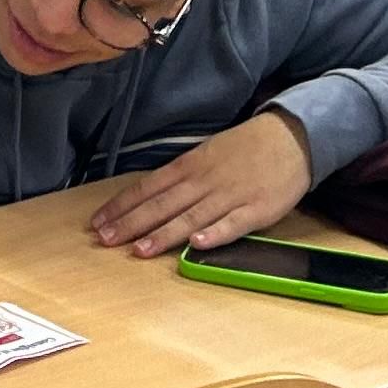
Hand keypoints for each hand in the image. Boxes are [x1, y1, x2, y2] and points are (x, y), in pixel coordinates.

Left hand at [93, 111, 311, 257]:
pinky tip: (196, 245)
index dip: (122, 205)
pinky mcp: (255, 210)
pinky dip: (214, 235)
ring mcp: (229, 196)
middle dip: (131, 223)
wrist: (290, 137)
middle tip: (104, 240)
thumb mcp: (207, 154)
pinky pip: (232, 225)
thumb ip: (182, 177)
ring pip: (190, 217)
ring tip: (139, 250)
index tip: (98, 221)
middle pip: (162, 204)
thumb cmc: (245, 147)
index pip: (148, 187)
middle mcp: (204, 181)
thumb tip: (151, 197)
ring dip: (163, 235)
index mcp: (190, 166)